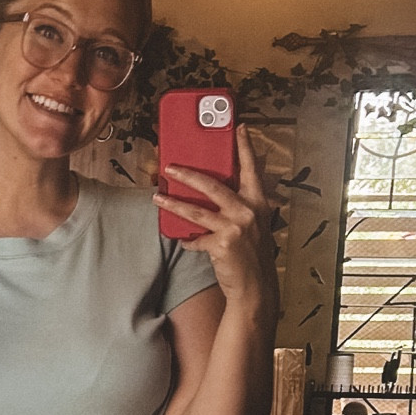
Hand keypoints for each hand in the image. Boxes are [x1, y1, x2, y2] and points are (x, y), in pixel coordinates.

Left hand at [154, 126, 277, 302]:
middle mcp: (249, 211)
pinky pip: (195, 238)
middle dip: (188, 174)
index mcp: (258, 202)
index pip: (251, 168)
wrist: (255, 287)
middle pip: (213, 185)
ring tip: (157, 197)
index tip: (239, 127)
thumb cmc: (251, 255)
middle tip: (170, 167)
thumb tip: (214, 193)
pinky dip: (187, 239)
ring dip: (173, 203)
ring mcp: (236, 228)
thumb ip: (239, 207)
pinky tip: (182, 239)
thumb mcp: (253, 225)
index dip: (244, 147)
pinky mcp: (222, 245)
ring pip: (197, 210)